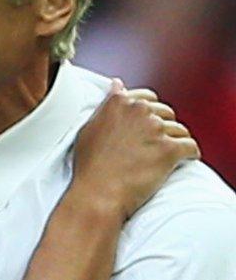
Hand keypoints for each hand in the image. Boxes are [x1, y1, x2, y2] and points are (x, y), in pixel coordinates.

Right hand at [72, 79, 199, 223]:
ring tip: (162, 159)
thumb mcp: (89, 128)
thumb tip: (117, 86)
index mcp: (119, 103)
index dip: (149, 113)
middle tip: (152, 147)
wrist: (98, 194)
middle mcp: (138, 111)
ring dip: (175, 143)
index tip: (146, 128)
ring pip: (180, 130)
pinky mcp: (169, 149)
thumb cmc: (89, 165)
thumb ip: (107, 105)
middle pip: (166, 113)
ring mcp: (155, 129)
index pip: (148, 98)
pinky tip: (182, 162)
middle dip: (163, 128)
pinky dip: (189, 155)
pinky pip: (191, 147)